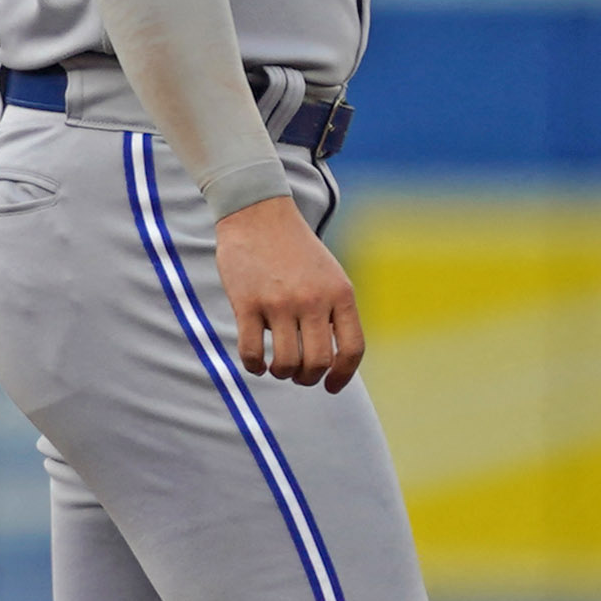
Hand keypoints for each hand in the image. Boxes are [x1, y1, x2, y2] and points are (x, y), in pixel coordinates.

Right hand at [215, 195, 363, 391]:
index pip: (352, 349)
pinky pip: (252, 351)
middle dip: (308, 378)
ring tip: (276, 368)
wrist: (259, 214)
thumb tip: (332, 359)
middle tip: (298, 375)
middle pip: (318, 362)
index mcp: (340, 294)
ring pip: (286, 362)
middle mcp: (313, 300)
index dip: (343, 376)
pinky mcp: (248, 302)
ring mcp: (279, 302)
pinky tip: (254, 363)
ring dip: (281, 373)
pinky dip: (254, 366)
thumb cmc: (294, 250)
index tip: (331, 386)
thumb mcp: (329, 275)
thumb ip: (335, 312)